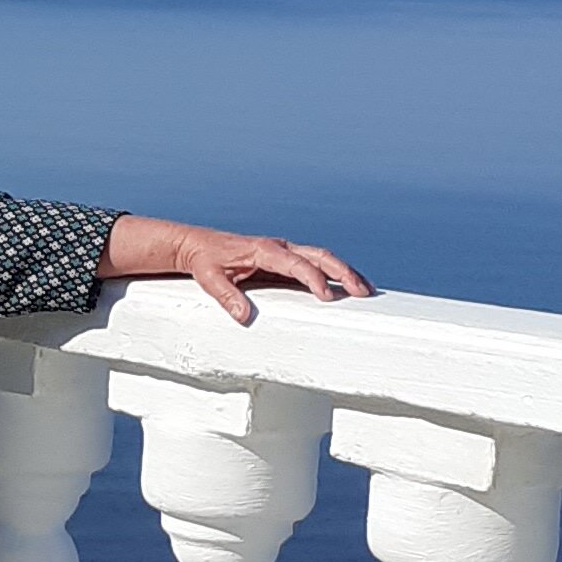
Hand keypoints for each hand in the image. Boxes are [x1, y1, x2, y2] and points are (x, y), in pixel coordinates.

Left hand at [100, 214, 372, 327]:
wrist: (197, 245)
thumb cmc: (204, 261)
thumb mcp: (210, 279)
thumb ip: (227, 296)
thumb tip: (243, 316)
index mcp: (264, 250)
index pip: (296, 263)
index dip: (313, 278)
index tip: (326, 296)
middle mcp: (278, 247)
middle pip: (319, 256)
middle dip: (343, 272)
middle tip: (362, 292)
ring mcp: (284, 252)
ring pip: (322, 257)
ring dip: (344, 272)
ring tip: (364, 290)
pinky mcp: (284, 260)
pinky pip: (314, 264)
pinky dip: (333, 273)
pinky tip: (345, 287)